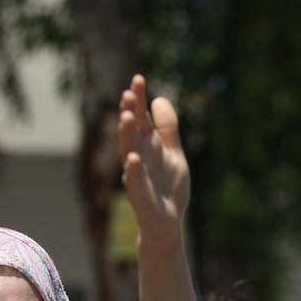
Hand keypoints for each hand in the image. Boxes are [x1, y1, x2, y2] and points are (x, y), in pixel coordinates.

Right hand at [118, 74, 190, 245]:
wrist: (168, 222)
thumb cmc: (168, 186)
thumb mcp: (174, 153)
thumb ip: (167, 128)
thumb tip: (160, 99)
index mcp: (147, 145)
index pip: (141, 118)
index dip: (139, 100)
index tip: (138, 79)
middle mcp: (139, 156)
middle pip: (132, 131)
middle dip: (130, 112)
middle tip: (129, 93)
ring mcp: (137, 176)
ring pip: (128, 152)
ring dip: (126, 135)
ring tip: (128, 117)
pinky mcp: (139, 196)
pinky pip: (133, 182)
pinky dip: (132, 171)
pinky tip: (133, 159)